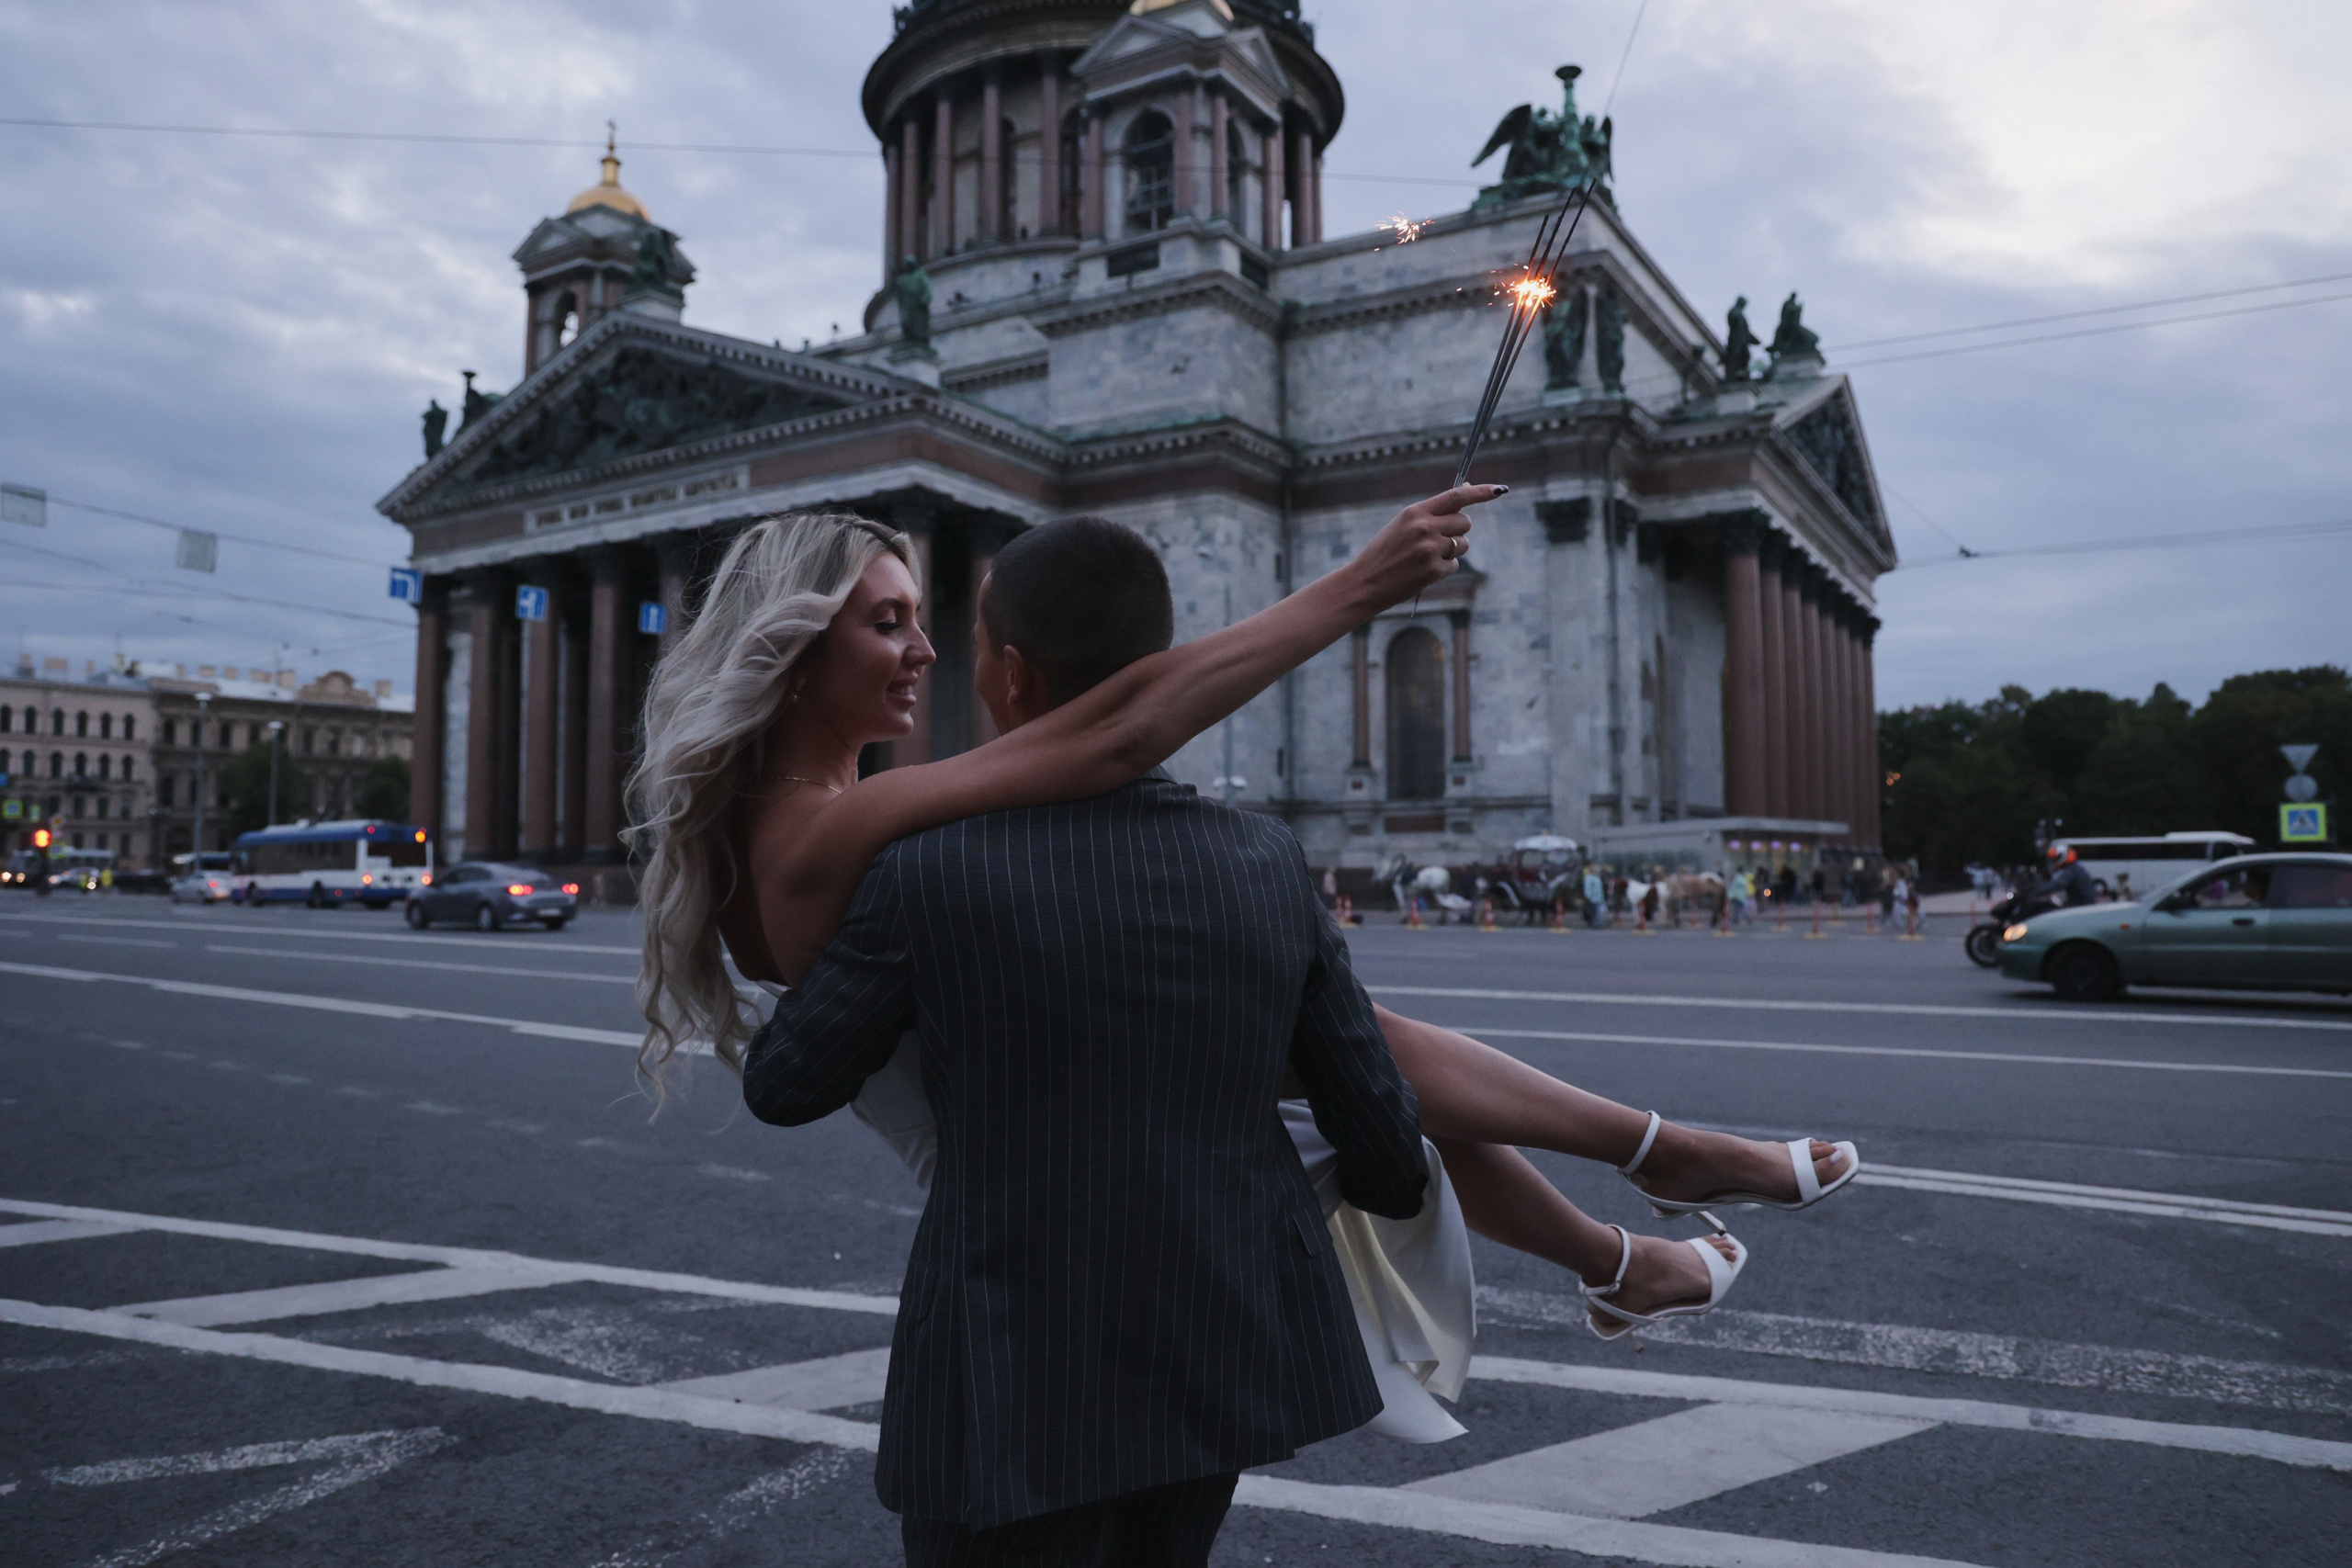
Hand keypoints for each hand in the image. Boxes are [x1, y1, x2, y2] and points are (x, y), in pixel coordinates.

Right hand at [1344, 484, 1507, 609]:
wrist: (1364, 583)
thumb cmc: (1383, 553)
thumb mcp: (1402, 525)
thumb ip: (1431, 514)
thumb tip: (1464, 498)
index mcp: (1415, 512)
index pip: (1456, 497)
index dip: (1481, 493)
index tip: (1499, 490)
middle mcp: (1425, 528)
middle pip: (1465, 523)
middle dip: (1458, 531)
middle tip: (1440, 539)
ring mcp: (1430, 550)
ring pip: (1462, 545)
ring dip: (1452, 551)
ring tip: (1426, 557)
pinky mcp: (1433, 571)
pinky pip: (1454, 566)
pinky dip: (1444, 569)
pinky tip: (1423, 571)